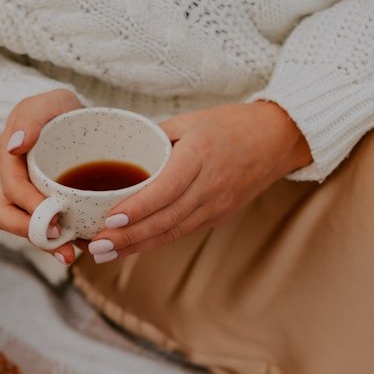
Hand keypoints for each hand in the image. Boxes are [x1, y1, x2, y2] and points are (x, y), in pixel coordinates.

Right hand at [0, 88, 83, 255]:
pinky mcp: (44, 210)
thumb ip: (32, 117)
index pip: (12, 189)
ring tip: (70, 255)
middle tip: (62, 244)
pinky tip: (82, 246)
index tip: (55, 220)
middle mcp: (13, 182)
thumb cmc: (62, 110)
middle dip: (33, 234)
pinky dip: (61, 242)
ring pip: (24, 229)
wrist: (81, 123)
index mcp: (10, 158)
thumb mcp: (52, 102)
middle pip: (8, 216)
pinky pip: (46, 231)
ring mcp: (27, 199)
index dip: (30, 208)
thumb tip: (14, 146)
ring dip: (45, 245)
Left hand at [83, 101, 311, 263]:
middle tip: (96, 245)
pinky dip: (153, 241)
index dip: (139, 207)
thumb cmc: (230, 125)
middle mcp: (210, 185)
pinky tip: (129, 247)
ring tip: (104, 253)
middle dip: (129, 235)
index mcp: (201, 155)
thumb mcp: (190, 121)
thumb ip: (155, 138)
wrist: (277, 140)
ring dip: (136, 245)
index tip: (111, 218)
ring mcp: (216, 205)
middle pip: (166, 218)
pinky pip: (181, 231)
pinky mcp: (217, 216)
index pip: (167, 188)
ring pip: (172, 231)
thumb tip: (116, 154)